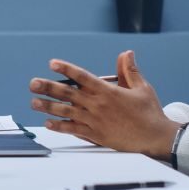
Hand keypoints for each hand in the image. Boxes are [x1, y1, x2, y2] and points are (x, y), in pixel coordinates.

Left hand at [29, 52, 178, 156]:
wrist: (155, 137)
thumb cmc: (149, 112)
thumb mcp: (142, 87)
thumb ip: (129, 70)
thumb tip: (126, 52)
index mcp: (108, 91)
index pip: (83, 76)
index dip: (67, 69)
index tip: (52, 63)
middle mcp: (98, 104)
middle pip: (68, 93)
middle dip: (48, 87)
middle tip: (33, 84)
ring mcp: (95, 120)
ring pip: (67, 111)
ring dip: (48, 107)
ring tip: (33, 102)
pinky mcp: (96, 135)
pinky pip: (74, 129)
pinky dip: (60, 126)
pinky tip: (48, 123)